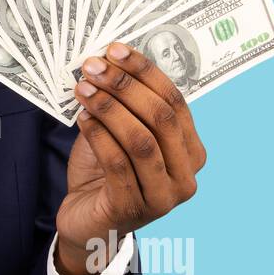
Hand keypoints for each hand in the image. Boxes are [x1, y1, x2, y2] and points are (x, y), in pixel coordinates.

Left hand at [53, 41, 206, 274]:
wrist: (87, 224)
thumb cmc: (106, 174)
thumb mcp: (120, 134)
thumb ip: (125, 105)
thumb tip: (108, 61)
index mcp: (191, 151)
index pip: (175, 102)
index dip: (145, 72)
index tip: (115, 50)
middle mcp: (186, 176)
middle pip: (161, 118)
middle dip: (125, 86)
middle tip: (93, 67)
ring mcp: (164, 197)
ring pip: (141, 141)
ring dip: (109, 108)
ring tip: (83, 89)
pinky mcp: (133, 209)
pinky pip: (118, 164)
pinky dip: (98, 136)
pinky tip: (82, 118)